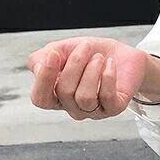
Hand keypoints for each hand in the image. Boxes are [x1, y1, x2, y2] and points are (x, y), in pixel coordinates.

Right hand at [27, 37, 147, 119]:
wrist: (121, 54)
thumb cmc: (89, 54)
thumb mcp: (60, 50)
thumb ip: (41, 59)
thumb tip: (38, 69)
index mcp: (56, 96)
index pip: (41, 99)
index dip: (44, 78)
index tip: (54, 54)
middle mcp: (73, 107)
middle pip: (65, 92)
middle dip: (75, 64)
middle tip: (86, 47)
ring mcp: (94, 111)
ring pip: (85, 98)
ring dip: (91, 71)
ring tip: (99, 57)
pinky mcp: (114, 108)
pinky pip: (107, 98)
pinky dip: (108, 77)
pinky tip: (110, 64)